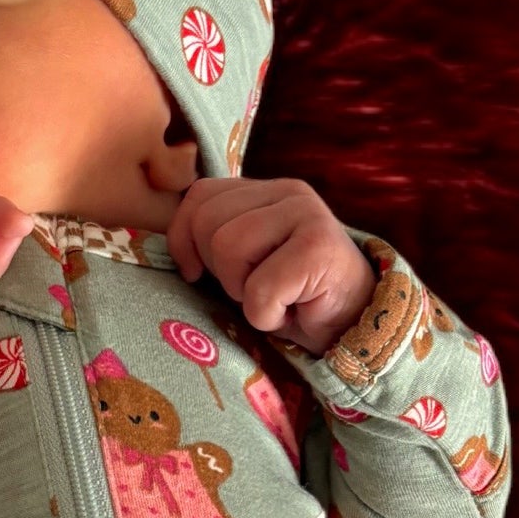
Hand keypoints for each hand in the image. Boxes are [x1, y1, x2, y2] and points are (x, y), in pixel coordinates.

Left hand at [164, 177, 377, 355]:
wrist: (353, 327)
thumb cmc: (292, 298)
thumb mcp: (244, 262)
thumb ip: (213, 238)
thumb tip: (164, 244)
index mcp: (264, 190)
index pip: (199, 197)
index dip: (184, 240)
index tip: (197, 274)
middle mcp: (288, 191)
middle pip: (208, 224)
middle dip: (220, 271)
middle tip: (253, 289)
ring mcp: (308, 215)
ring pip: (229, 249)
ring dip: (244, 293)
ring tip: (273, 299)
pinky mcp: (319, 248)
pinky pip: (260, 288)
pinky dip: (267, 315)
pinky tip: (292, 312)